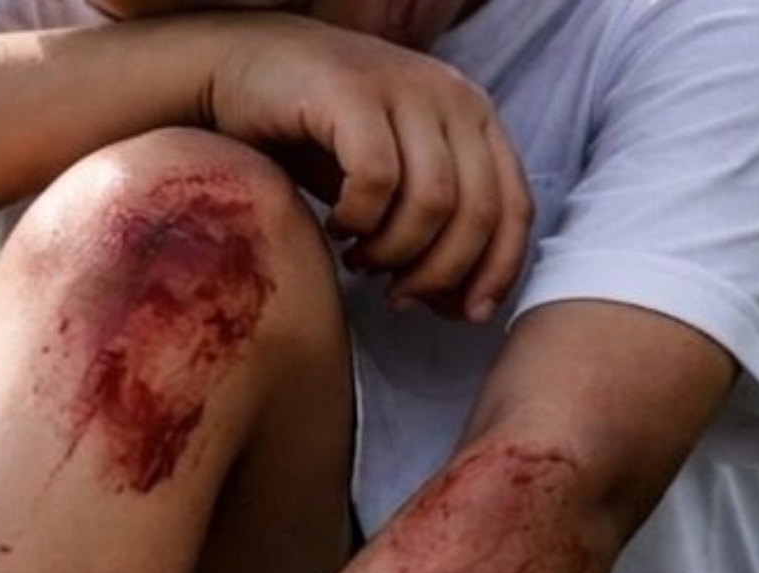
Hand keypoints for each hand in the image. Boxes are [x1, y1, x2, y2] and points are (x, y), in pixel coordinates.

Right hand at [198, 14, 531, 320]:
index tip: (464, 315)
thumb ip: (429, 239)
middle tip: (396, 294)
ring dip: (394, 250)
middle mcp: (450, 96)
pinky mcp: (352, 93)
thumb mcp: (389, 191)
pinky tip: (336, 226)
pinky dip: (358, 219)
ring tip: (360, 260)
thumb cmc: (316, 137)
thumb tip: (460, 309)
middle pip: (477, 211)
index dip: (496, 270)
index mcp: (473, 117)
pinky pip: (377, 178)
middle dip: (437, 272)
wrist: (244, 70)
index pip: (514, 205)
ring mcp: (403, 88)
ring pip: (432, 201)